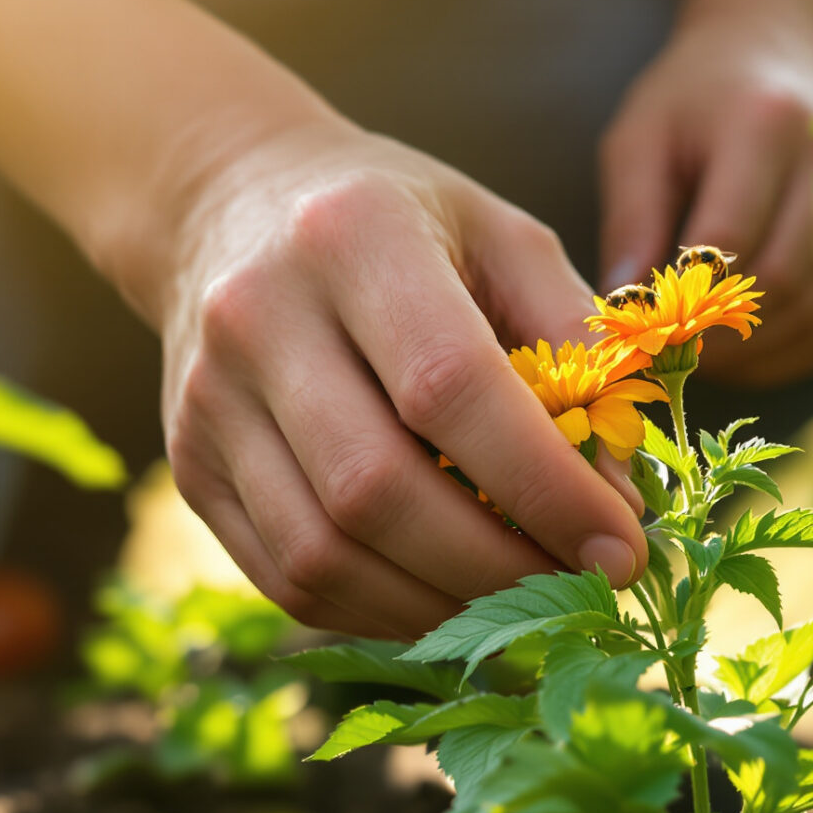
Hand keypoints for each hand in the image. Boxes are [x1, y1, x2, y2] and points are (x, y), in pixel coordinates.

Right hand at [139, 123, 646, 639]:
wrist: (229, 202)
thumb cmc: (401, 223)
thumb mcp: (504, 237)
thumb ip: (576, 345)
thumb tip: (622, 497)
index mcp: (352, 236)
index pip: (449, 387)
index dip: (543, 485)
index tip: (621, 547)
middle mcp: (259, 316)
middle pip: (377, 489)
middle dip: (497, 566)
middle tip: (582, 590)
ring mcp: (208, 400)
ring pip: (324, 554)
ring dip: (441, 605)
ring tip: (523, 603)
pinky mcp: (190, 466)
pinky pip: (288, 578)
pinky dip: (380, 611)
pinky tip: (447, 597)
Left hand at [597, 7, 812, 390]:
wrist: (781, 51)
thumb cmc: (695, 99)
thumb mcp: (641, 138)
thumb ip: (630, 219)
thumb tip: (622, 307)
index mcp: (767, 123)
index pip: (729, 240)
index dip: (681, 298)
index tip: (638, 326)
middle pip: (781, 285)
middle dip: (716, 336)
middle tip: (665, 351)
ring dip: (750, 357)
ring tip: (696, 352)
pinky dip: (784, 355)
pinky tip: (740, 349)